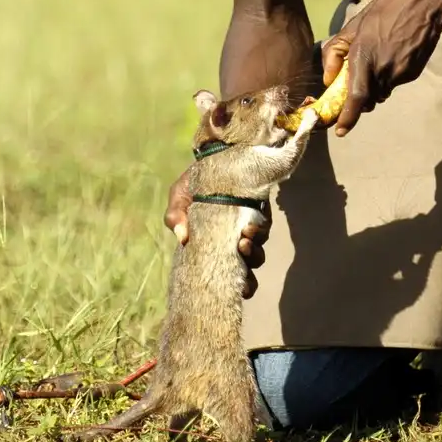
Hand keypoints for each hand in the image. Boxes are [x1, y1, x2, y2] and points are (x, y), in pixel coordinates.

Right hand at [164, 171, 271, 298]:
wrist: (221, 157)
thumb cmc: (197, 182)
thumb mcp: (180, 195)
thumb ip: (176, 214)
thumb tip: (182, 238)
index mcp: (212, 246)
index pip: (222, 275)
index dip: (228, 285)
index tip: (225, 280)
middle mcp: (232, 244)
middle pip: (244, 272)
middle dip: (245, 272)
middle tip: (236, 254)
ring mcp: (248, 233)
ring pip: (256, 256)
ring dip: (252, 253)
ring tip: (243, 239)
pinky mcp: (263, 219)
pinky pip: (265, 235)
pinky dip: (260, 236)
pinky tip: (250, 228)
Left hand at [322, 0, 441, 135]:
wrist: (423, 5)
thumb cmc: (384, 11)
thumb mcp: (353, 26)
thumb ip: (335, 53)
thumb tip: (328, 78)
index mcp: (364, 58)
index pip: (356, 97)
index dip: (348, 117)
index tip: (340, 130)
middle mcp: (382, 71)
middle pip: (368, 99)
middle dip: (360, 99)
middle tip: (356, 83)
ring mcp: (400, 74)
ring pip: (382, 91)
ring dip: (375, 85)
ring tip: (378, 59)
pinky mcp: (413, 74)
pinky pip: (395, 83)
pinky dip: (390, 76)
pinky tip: (394, 54)